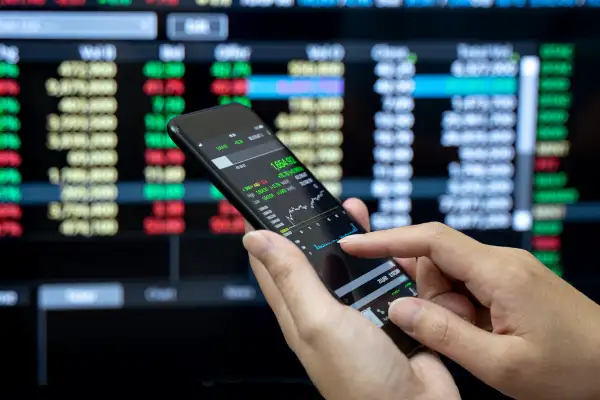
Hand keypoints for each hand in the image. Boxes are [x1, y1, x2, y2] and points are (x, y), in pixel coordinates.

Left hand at [243, 198, 459, 399]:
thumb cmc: (360, 381)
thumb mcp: (318, 320)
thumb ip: (291, 277)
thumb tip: (256, 238)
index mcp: (298, 312)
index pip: (270, 264)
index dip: (265, 231)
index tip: (264, 201)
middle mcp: (326, 311)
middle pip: (315, 257)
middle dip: (316, 226)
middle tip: (318, 199)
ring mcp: (358, 312)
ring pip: (353, 264)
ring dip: (357, 238)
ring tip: (357, 212)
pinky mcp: (389, 314)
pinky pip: (386, 278)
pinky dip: (390, 260)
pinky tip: (394, 249)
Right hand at [340, 220, 599, 399]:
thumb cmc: (574, 368)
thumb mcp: (501, 364)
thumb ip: (444, 334)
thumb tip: (398, 308)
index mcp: (499, 273)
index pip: (431, 239)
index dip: (387, 239)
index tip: (353, 243)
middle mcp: (502, 262)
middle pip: (437, 261)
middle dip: (429, 297)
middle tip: (454, 333)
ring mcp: (507, 271)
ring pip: (451, 277)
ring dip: (449, 309)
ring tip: (480, 341)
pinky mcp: (510, 284)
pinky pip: (469, 287)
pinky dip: (461, 310)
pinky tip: (479, 335)